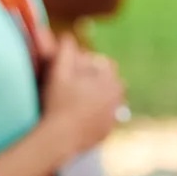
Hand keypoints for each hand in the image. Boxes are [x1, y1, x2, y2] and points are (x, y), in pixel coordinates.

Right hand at [43, 33, 124, 154]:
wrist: (59, 138)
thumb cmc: (58, 103)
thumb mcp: (59, 72)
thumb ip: (65, 50)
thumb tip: (68, 36)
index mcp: (112, 82)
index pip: (104, 64)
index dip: (88, 65)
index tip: (74, 70)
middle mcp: (118, 100)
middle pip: (107, 82)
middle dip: (94, 80)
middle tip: (74, 84)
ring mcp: (113, 118)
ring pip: (106, 100)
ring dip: (95, 97)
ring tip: (75, 98)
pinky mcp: (106, 132)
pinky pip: (102, 117)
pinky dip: (93, 114)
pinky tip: (76, 115)